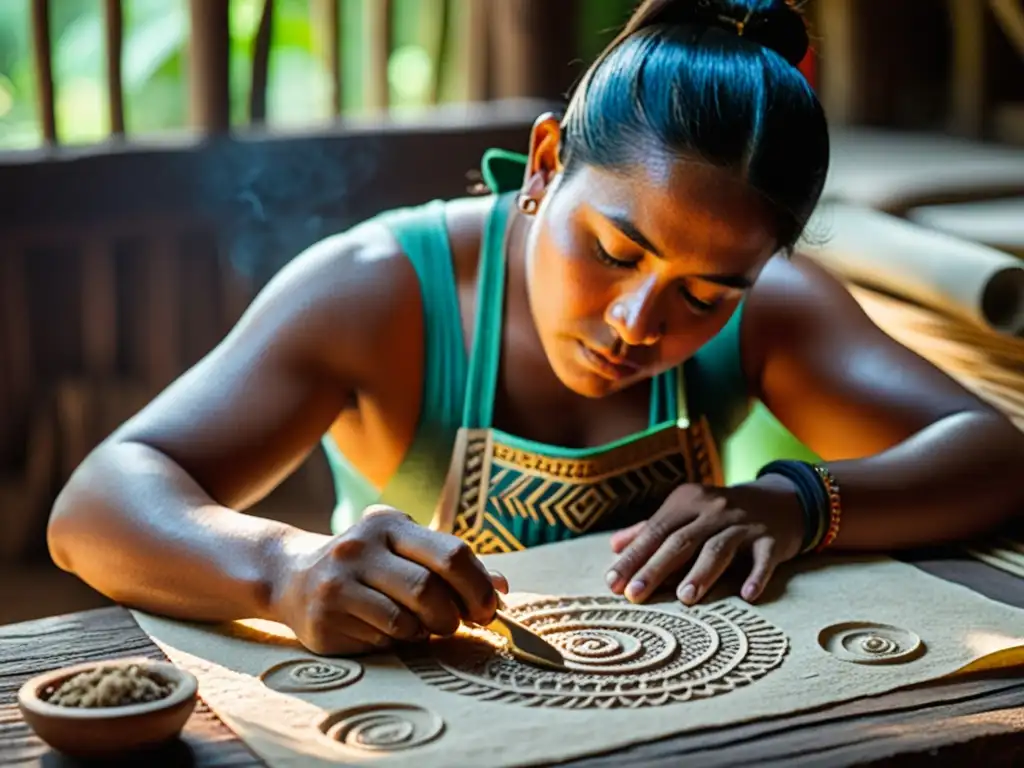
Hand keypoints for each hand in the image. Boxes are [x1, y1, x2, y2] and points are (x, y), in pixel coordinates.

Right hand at [272, 506, 507, 655]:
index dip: (479, 586)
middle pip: (429, 589)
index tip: (490, 608)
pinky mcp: (324, 616)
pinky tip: (388, 632)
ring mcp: (338, 580)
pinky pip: (380, 638)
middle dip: (454, 614)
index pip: (451, 553)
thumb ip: (453, 566)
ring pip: (405, 619)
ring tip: (421, 626)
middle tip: (458, 624)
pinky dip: (396, 641)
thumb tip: (502, 587)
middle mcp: (360, 546)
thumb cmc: (369, 566)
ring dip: (426, 631)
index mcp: (389, 523)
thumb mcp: (406, 552)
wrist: (293, 576)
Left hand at [605, 475, 804, 606]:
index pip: (655, 531)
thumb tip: (613, 546)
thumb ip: (651, 529)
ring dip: (701, 573)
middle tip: (635, 596)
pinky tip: (747, 595)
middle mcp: (714, 509)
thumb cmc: (721, 514)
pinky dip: (756, 576)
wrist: (780, 500)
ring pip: (719, 548)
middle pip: (681, 541)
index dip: (633, 557)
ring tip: (685, 598)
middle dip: (655, 569)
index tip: (612, 583)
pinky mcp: (772, 539)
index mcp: (687, 501)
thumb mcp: (686, 513)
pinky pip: (763, 558)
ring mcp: (744, 523)